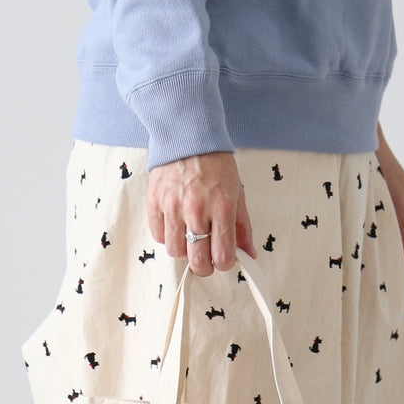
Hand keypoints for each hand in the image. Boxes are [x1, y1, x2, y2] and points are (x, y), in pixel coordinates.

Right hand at [147, 151, 256, 276]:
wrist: (188, 136)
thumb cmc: (214, 164)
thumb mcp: (237, 193)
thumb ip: (242, 227)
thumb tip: (248, 254)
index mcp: (221, 207)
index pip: (222, 255)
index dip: (224, 264)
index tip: (224, 259)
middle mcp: (196, 209)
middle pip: (197, 260)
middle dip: (205, 267)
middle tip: (207, 261)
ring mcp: (173, 206)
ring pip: (176, 251)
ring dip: (185, 250)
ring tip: (190, 238)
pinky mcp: (154, 202)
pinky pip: (158, 236)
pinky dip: (168, 237)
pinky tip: (176, 226)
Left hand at [375, 124, 403, 275]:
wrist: (367, 153)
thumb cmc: (383, 171)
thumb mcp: (394, 198)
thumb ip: (401, 221)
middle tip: (401, 276)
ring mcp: (394, 211)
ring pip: (399, 237)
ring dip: (396, 252)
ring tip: (389, 269)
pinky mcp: (379, 210)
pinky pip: (385, 231)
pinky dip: (384, 243)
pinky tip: (376, 253)